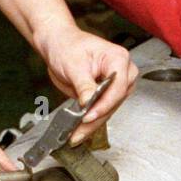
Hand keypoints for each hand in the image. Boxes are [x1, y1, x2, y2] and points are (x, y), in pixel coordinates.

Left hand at [33, 22, 137, 143]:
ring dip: (92, 124)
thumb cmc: (67, 46)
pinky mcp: (106, 95)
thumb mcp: (73, 65)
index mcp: (118, 59)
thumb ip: (84, 85)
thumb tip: (89, 103)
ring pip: (108, 110)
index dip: (103, 104)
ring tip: (76, 135)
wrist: (58, 44)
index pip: (118, 87)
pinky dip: (89, 122)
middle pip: (114, 102)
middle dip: (96, 118)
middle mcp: (122, 72)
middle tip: (79, 132)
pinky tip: (79, 131)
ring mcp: (116, 85)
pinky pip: (101, 111)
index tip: (88, 116)